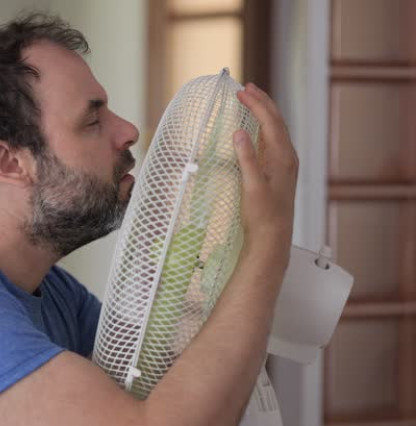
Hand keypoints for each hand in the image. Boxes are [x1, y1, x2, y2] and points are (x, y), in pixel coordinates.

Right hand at [234, 83, 297, 259]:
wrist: (273, 237)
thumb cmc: (262, 214)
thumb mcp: (251, 186)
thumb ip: (246, 158)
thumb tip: (239, 132)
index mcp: (283, 157)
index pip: (270, 122)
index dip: (256, 104)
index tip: (240, 91)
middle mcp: (288, 157)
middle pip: (276, 121)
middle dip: (262, 102)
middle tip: (247, 87)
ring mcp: (285, 163)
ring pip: (276, 129)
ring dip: (264, 112)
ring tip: (253, 99)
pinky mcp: (280, 171)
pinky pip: (274, 140)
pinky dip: (264, 127)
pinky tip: (257, 128)